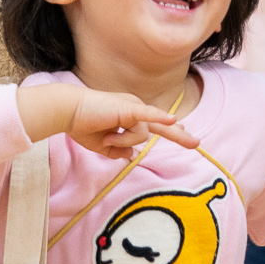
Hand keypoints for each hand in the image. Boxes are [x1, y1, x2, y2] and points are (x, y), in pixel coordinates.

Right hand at [17, 84, 198, 159]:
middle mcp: (135, 110)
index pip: (154, 125)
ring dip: (121, 142)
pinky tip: (172, 120)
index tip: (184, 130)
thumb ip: (117, 151)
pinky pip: (147, 116)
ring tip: (106, 136)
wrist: (67, 112)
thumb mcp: (101, 145)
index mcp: (130, 117)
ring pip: (140, 136)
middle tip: (197, 143)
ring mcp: (133, 108)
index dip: (170, 130)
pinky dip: (159, 118)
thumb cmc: (82, 125)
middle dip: (179, 136)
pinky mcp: (128, 109)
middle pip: (162, 126)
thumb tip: (131, 156)